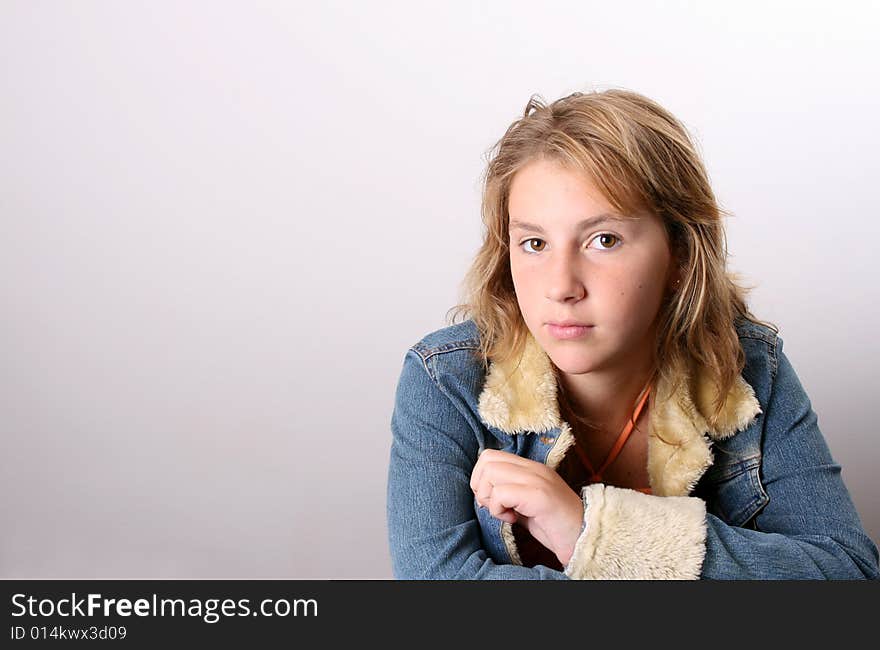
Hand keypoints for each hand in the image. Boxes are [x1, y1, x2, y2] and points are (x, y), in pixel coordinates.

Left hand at [470, 449, 584, 565]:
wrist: (583, 538)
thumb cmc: (554, 526)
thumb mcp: (526, 506)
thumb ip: (508, 495)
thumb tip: (482, 493)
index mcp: (530, 468)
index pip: (490, 455)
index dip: (481, 478)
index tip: (493, 500)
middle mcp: (533, 468)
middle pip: (486, 460)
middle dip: (481, 487)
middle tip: (495, 506)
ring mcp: (537, 479)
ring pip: (490, 472)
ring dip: (490, 498)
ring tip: (506, 513)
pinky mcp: (538, 494)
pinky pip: (501, 493)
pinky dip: (499, 510)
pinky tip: (513, 520)